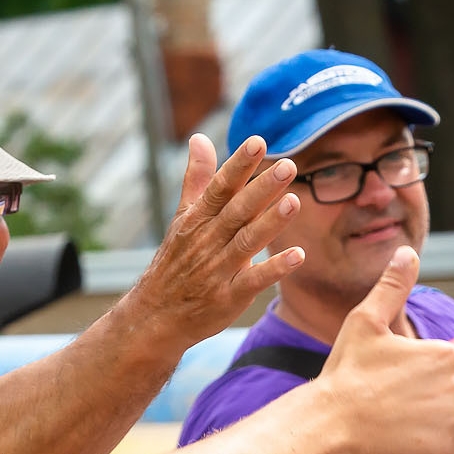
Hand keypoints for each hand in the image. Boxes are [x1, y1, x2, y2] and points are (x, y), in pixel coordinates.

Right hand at [121, 134, 304, 345]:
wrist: (155, 316)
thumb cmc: (174, 262)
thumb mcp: (183, 218)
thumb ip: (197, 179)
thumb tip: (200, 138)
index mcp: (197, 219)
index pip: (220, 187)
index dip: (239, 165)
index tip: (258, 141)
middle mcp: (207, 241)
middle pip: (237, 211)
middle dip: (262, 189)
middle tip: (288, 165)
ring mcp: (218, 270)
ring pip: (247, 242)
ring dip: (271, 222)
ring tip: (295, 201)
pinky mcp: (228, 298)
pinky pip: (254, 281)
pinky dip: (275, 269)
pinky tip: (298, 255)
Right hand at [313, 245, 453, 453]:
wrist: (330, 424)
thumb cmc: (345, 372)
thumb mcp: (365, 321)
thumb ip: (392, 287)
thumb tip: (408, 251)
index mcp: (450, 354)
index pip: (440, 373)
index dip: (411, 380)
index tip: (384, 384)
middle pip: (448, 400)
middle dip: (424, 405)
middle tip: (386, 408)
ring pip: (452, 427)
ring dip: (430, 431)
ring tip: (395, 427)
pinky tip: (404, 447)